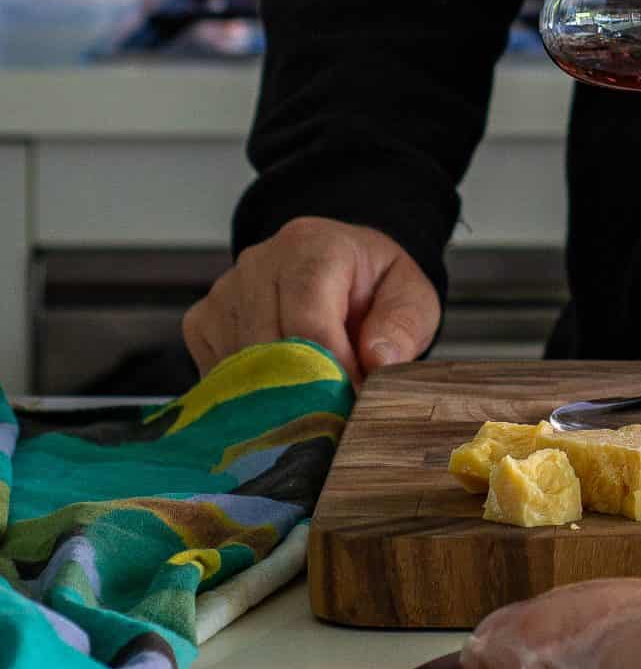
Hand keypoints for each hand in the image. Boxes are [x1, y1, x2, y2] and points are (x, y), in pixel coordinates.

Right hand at [183, 217, 440, 388]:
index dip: (330, 374)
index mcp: (312, 247)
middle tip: (333, 421)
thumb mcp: (411, 297)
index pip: (308, 323)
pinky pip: (215, 377)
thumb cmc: (372, 286)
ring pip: (238, 371)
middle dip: (304, 395)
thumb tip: (378, 360)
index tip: (352, 405)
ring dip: (275, 401)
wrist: (338, 269)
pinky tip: (278, 395)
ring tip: (310, 411)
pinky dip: (246, 399)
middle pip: (268, 351)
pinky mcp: (202, 322)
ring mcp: (224, 292)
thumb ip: (403, 325)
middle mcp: (259, 263)